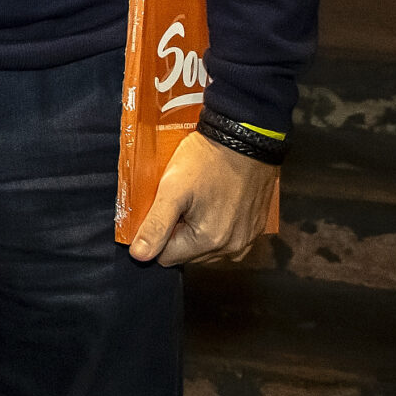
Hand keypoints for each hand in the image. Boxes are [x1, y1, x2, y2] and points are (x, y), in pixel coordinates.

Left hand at [128, 133, 278, 265]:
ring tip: (197, 199)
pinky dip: (216, 225)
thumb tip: (140, 255)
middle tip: (180, 201)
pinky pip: (226, 237)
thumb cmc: (207, 161)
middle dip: (178, 232)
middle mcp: (232, 248)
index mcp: (209, 242)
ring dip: (196, 229)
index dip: (159, 233)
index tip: (163, 209)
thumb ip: (155, 226)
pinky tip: (214, 202)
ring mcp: (247, 239)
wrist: (244, 139)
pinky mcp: (255, 227)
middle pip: (188, 254)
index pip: (167, 257)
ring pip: (206, 248)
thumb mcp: (172, 190)